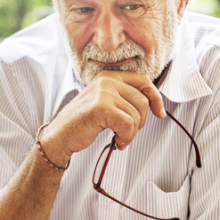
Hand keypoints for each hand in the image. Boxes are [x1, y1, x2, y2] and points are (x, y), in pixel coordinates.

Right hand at [39, 71, 164, 165]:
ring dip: (131, 134)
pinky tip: (117, 142)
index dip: (155, 98)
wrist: (60, 136)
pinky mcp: (101, 108)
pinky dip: (126, 138)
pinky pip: (128, 125)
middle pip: (142, 101)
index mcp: (109, 77)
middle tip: (126, 132)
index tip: (159, 113)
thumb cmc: (82, 123)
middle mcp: (106, 81)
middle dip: (139, 122)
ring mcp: (103, 93)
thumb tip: (153, 105)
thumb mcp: (105, 103)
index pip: (143, 81)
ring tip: (119, 138)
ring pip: (136, 115)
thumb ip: (124, 98)